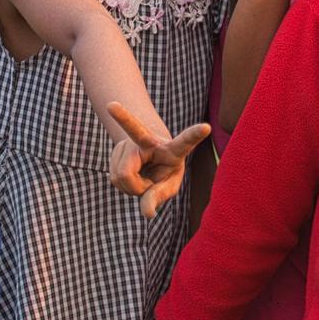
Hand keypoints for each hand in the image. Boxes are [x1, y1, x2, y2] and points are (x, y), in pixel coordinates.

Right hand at [107, 102, 210, 218]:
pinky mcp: (117, 150)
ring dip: (131, 188)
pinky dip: (123, 186)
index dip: (194, 136)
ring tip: (143, 181)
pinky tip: (133, 179)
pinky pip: (115, 178)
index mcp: (174, 149)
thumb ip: (159, 197)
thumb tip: (147, 213)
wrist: (148, 159)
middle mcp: (150, 140)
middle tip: (111, 106)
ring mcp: (131, 143)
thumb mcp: (169, 185)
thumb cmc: (164, 171)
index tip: (207, 127)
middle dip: (123, 117)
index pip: (185, 142)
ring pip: (123, 176)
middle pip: (135, 128)